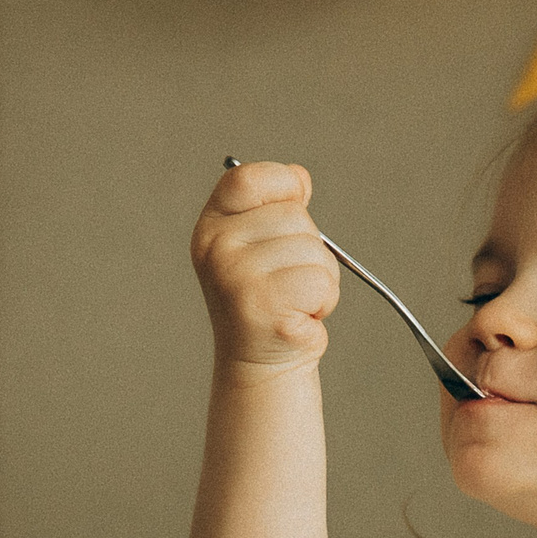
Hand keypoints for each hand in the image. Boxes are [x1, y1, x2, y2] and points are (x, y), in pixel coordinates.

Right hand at [191, 162, 338, 372]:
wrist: (262, 362)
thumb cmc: (268, 300)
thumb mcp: (264, 244)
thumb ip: (279, 207)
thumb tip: (299, 176)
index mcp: (212, 227)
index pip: (249, 179)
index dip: (283, 186)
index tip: (293, 206)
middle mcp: (216, 248)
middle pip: (295, 216)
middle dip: (310, 248)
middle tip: (288, 280)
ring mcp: (235, 277)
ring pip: (314, 251)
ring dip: (319, 279)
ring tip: (293, 300)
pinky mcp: (262, 306)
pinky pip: (321, 282)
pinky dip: (324, 301)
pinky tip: (299, 316)